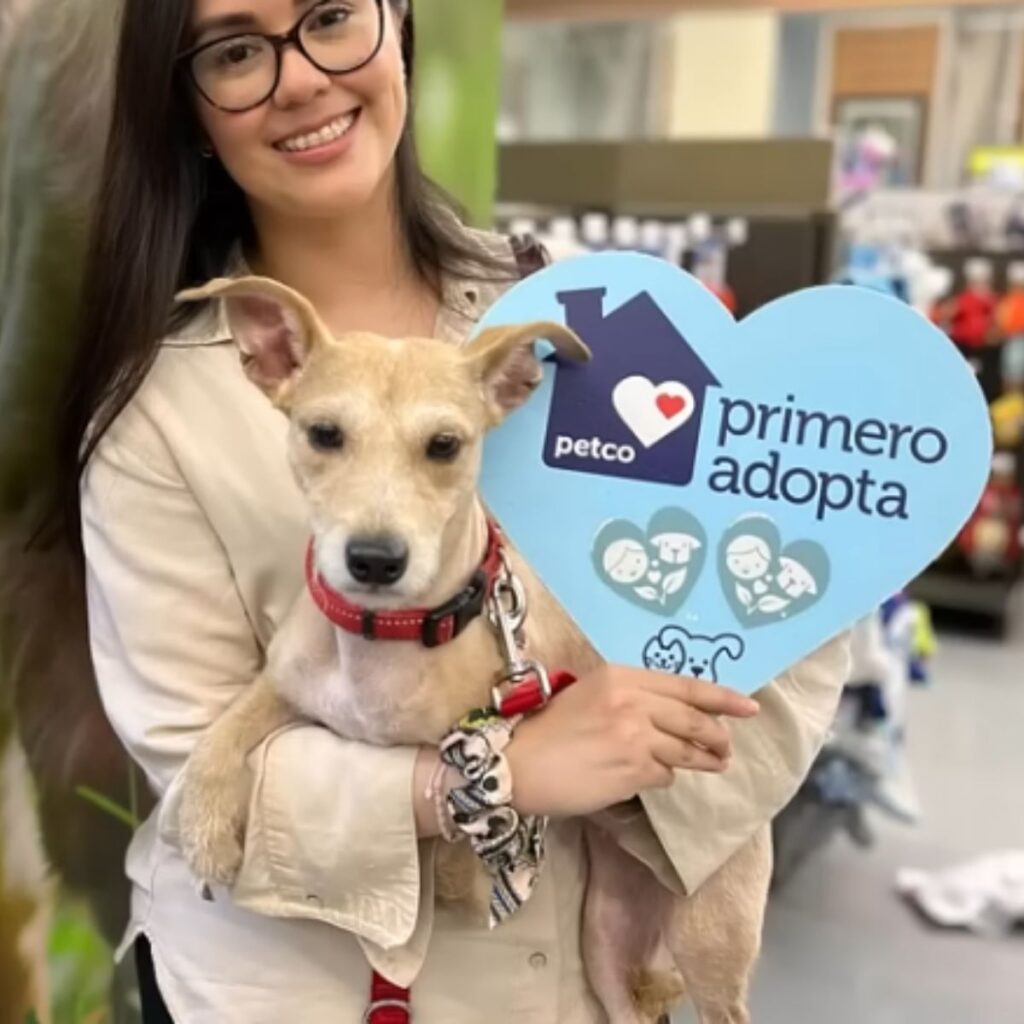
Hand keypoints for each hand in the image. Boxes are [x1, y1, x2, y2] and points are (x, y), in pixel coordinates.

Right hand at [505, 664, 758, 818]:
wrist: (519, 764)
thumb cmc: (549, 728)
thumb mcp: (588, 693)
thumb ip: (628, 694)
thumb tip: (670, 708)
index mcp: (620, 676)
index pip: (684, 686)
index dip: (722, 697)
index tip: (749, 706)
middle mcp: (632, 703)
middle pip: (693, 719)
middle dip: (718, 735)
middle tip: (726, 746)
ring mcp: (636, 738)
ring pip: (685, 751)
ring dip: (702, 760)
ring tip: (713, 764)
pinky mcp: (633, 772)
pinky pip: (664, 775)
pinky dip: (664, 777)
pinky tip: (650, 776)